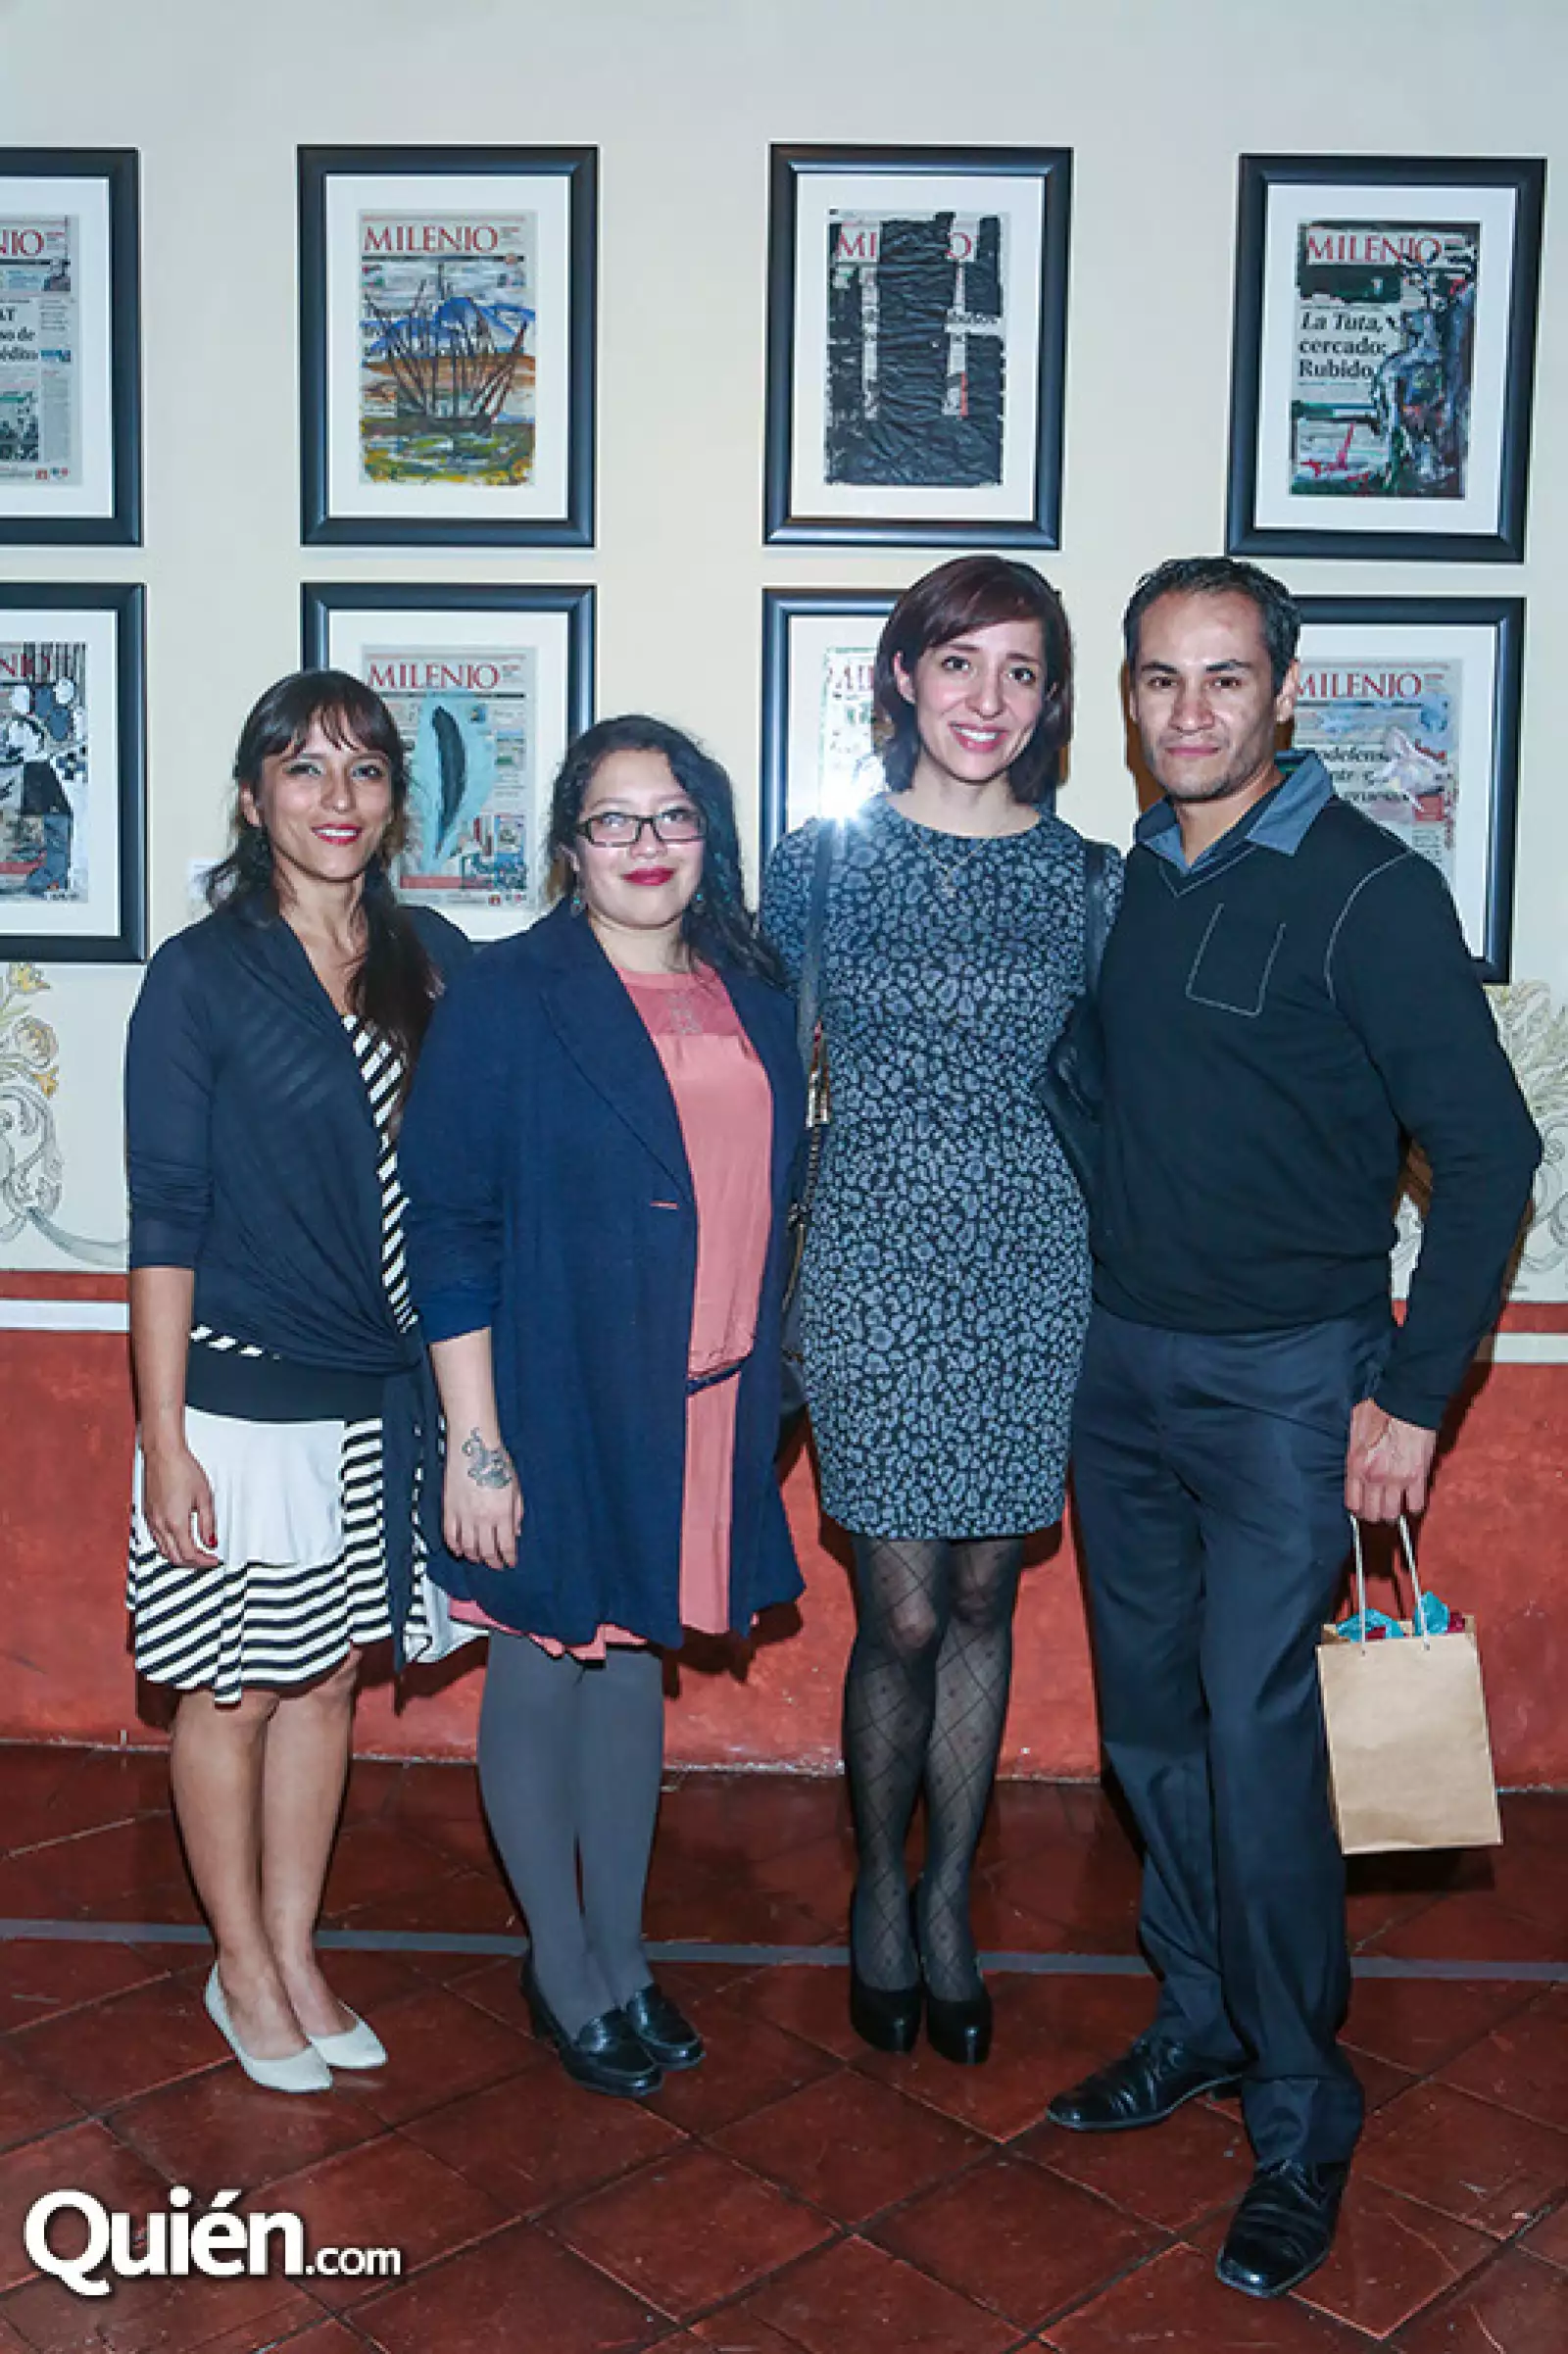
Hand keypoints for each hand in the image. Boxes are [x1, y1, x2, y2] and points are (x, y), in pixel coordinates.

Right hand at [141, 1441, 218, 1567]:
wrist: (163, 1453)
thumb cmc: (182, 1468)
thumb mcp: (205, 1497)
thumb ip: (208, 1523)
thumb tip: (210, 1541)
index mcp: (176, 1522)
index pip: (189, 1555)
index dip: (204, 1562)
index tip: (212, 1560)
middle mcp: (160, 1524)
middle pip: (174, 1557)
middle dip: (192, 1563)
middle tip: (205, 1560)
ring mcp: (151, 1519)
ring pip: (163, 1550)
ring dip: (179, 1556)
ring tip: (194, 1552)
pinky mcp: (146, 1513)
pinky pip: (156, 1539)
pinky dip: (168, 1546)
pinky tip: (178, 1540)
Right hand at [443, 1427, 521, 1569]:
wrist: (473, 1446)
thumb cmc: (497, 1462)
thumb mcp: (515, 1487)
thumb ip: (517, 1512)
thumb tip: (517, 1532)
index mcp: (502, 1512)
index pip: (506, 1545)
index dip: (509, 1558)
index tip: (510, 1563)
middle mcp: (483, 1518)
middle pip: (487, 1551)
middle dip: (493, 1562)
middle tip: (496, 1566)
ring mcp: (464, 1515)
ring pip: (468, 1547)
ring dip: (475, 1557)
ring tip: (479, 1559)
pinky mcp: (448, 1509)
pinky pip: (449, 1535)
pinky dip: (454, 1547)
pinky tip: (460, 1551)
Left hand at [1345, 1399, 1437, 1523]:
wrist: (1405, 1402)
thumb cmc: (1379, 1409)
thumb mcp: (1354, 1429)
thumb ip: (1354, 1451)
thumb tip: (1355, 1461)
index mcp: (1355, 1466)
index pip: (1353, 1503)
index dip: (1358, 1508)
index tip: (1362, 1507)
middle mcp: (1374, 1477)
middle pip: (1372, 1513)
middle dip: (1375, 1514)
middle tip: (1379, 1509)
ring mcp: (1396, 1480)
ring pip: (1392, 1514)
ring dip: (1393, 1513)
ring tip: (1395, 1508)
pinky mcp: (1418, 1477)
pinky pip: (1416, 1504)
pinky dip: (1414, 1506)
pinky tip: (1411, 1501)